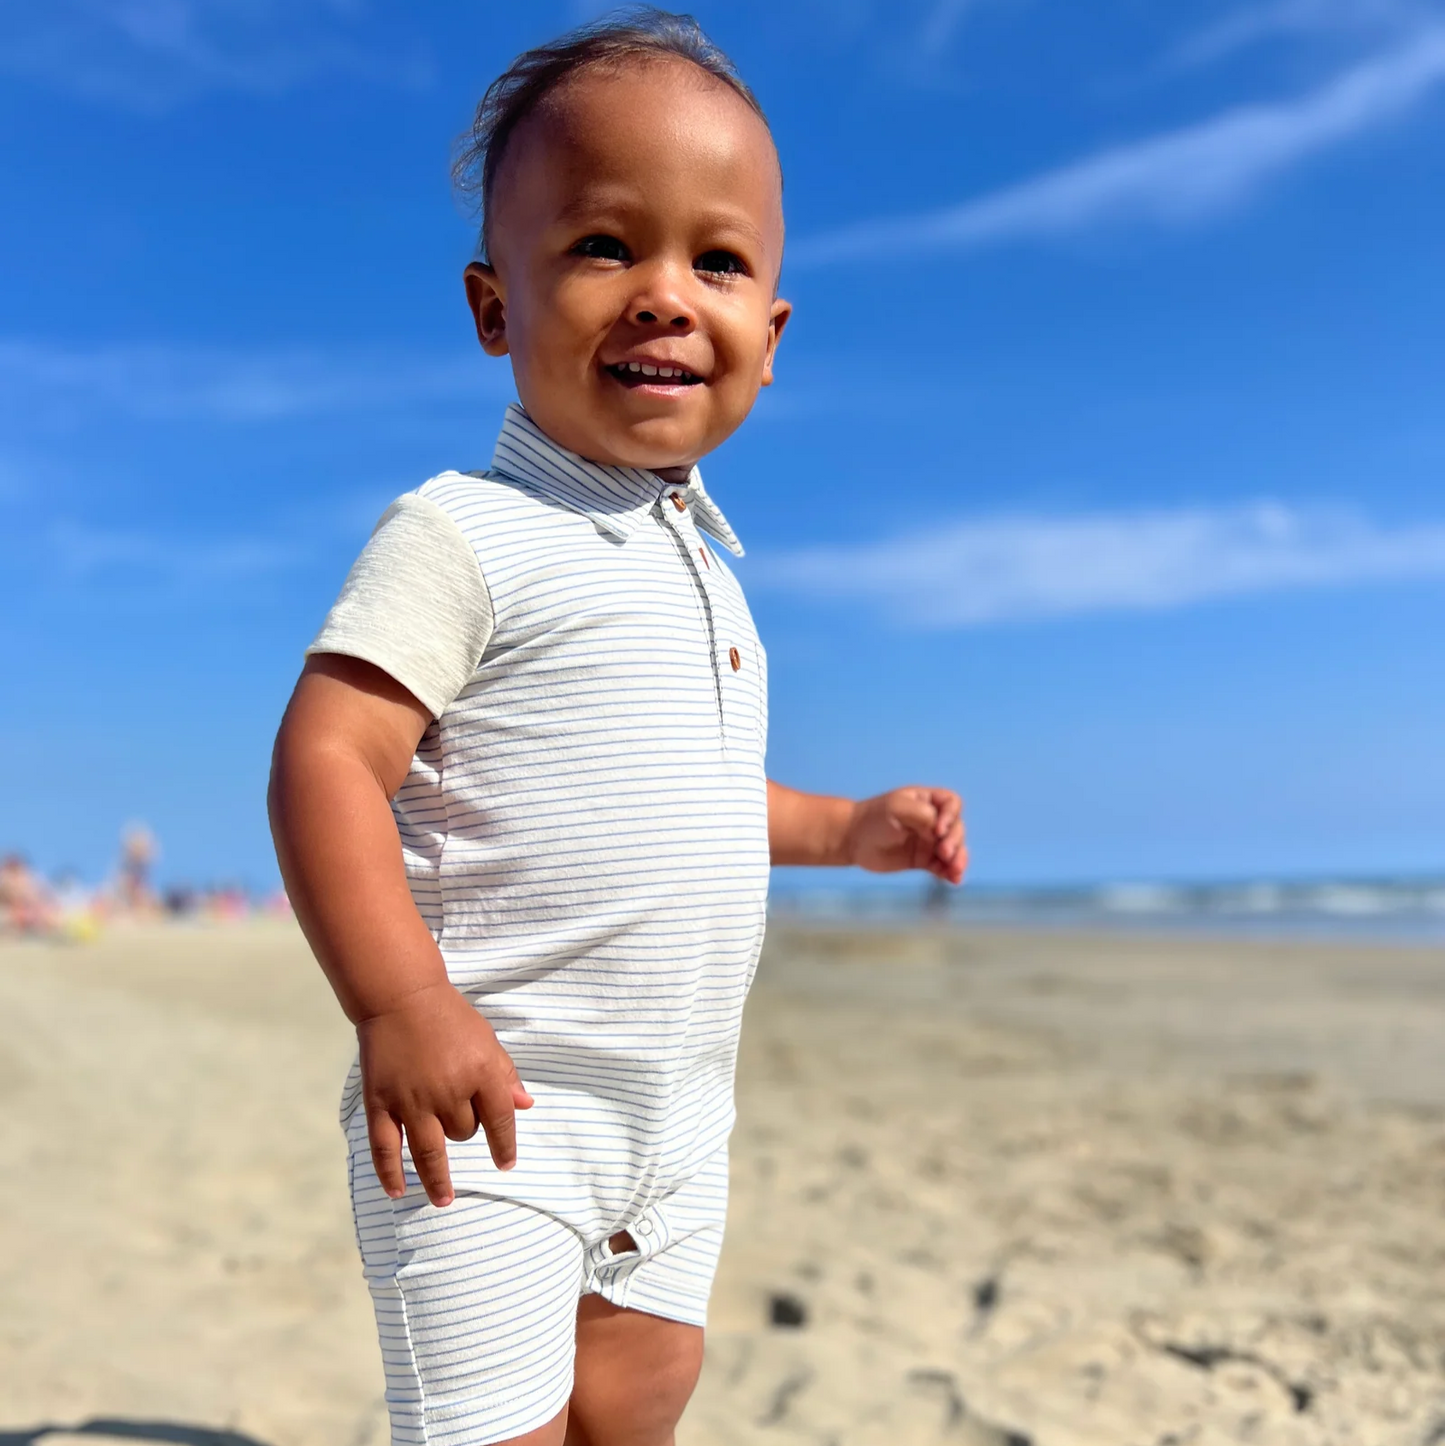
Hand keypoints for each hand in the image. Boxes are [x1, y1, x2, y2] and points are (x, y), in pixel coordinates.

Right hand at [358, 982, 533, 1206]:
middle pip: (463, 1133)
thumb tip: (526, 1106)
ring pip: (430, 1152)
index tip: (506, 1164)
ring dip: (437, 1180)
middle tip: (458, 1121)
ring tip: (443, 1199)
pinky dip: (391, 1173)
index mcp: (481, 1072)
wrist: (401, 996)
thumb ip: (505, 1075)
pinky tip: (398, 1191)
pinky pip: (386, 1148)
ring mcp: (412, 1100)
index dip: (505, 1146)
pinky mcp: (381, 1103)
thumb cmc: (450, 1017)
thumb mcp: (487, 1040)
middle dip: (465, 1132)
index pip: (501, 1120)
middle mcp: (449, 1091)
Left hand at [845, 786, 966, 883]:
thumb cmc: (874, 818)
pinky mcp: (923, 861)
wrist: (853, 840)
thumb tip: (941, 832)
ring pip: (954, 850)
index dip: (951, 816)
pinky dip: (950, 873)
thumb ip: (922, 815)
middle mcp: (932, 820)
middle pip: (956, 828)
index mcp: (927, 801)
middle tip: (943, 853)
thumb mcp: (897, 808)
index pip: (952, 803)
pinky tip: (953, 880)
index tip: (938, 830)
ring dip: (958, 860)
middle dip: (955, 841)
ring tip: (955, 871)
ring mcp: (929, 841)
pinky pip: (942, 867)